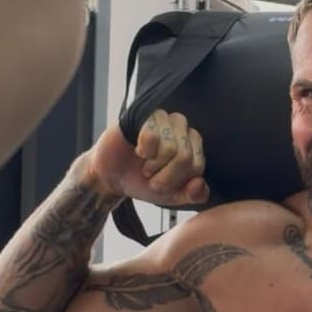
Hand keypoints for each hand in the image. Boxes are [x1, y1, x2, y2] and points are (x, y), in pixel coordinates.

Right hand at [86, 111, 208, 206]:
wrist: (112, 178)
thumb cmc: (143, 181)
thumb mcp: (173, 196)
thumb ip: (193, 195)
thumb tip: (200, 183)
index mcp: (192, 145)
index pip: (197, 165)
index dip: (178, 181)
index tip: (162, 184)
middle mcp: (180, 128)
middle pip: (185, 157)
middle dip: (165, 176)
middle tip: (150, 176)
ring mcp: (163, 119)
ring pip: (171, 147)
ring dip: (154, 164)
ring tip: (145, 164)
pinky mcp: (143, 116)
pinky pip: (153, 135)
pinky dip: (144, 150)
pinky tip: (138, 150)